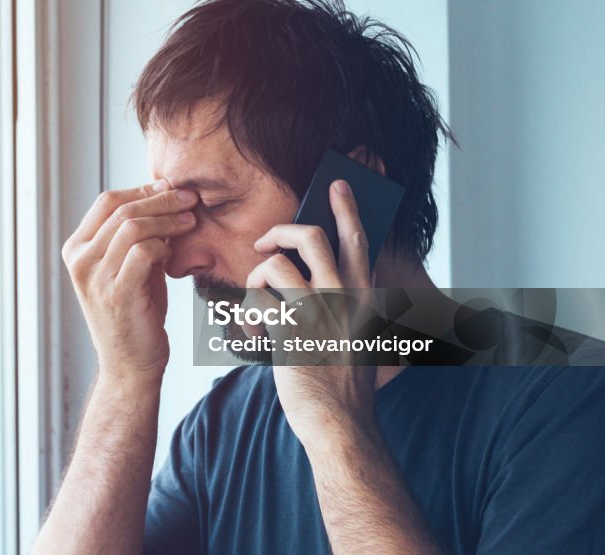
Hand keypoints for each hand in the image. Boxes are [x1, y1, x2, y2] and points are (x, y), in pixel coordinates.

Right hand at [62, 180, 197, 383]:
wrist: (129, 364)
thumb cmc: (134, 311)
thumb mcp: (127, 265)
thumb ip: (135, 235)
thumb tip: (161, 196)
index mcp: (76, 248)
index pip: (107, 201)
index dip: (141, 189)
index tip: (170, 188)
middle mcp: (80, 260)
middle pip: (121, 209)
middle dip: (161, 199)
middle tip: (190, 198)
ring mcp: (95, 277)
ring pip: (132, 226)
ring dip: (167, 219)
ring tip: (190, 220)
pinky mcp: (117, 293)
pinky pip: (143, 252)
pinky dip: (163, 245)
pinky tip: (173, 252)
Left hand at [246, 179, 378, 444]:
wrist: (340, 423)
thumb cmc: (343, 383)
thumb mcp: (359, 335)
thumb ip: (348, 305)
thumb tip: (325, 276)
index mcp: (363, 296)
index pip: (357, 240)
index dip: (346, 208)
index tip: (335, 185)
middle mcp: (344, 297)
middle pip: (311, 236)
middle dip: (281, 231)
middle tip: (266, 243)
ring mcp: (317, 313)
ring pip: (275, 266)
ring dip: (255, 278)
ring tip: (256, 300)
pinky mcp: (290, 331)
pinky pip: (255, 302)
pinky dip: (245, 316)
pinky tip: (252, 335)